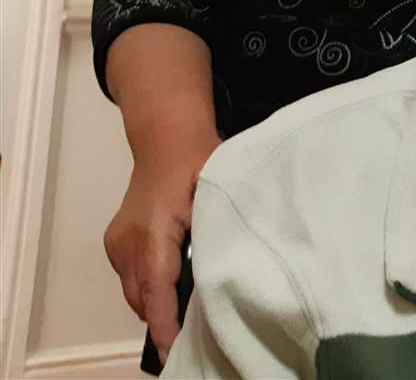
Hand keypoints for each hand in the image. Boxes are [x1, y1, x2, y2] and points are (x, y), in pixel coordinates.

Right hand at [103, 138, 217, 363]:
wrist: (167, 139)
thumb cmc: (198, 161)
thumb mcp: (217, 192)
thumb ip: (217, 230)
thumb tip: (228, 267)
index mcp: (154, 230)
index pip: (156, 287)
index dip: (164, 321)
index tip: (172, 349)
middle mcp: (127, 240)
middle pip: (142, 297)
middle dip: (162, 322)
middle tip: (192, 342)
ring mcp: (118, 242)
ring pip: (134, 290)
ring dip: (155, 306)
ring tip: (185, 324)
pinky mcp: (115, 242)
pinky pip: (131, 277)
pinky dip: (149, 289)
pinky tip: (173, 292)